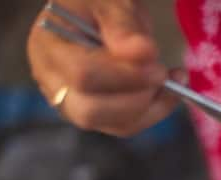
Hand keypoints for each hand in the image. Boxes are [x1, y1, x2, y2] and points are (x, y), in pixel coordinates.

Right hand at [26, 0, 179, 135]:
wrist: (95, 16)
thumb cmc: (96, 4)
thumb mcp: (108, 2)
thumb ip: (122, 26)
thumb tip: (143, 54)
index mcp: (48, 48)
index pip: (81, 75)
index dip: (123, 76)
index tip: (156, 65)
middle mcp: (54, 84)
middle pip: (91, 111)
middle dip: (136, 98)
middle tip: (162, 74)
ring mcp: (74, 105)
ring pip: (114, 125)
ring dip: (152, 107)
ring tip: (173, 79)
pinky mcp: (98, 117)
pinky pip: (127, 126)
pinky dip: (155, 112)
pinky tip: (169, 92)